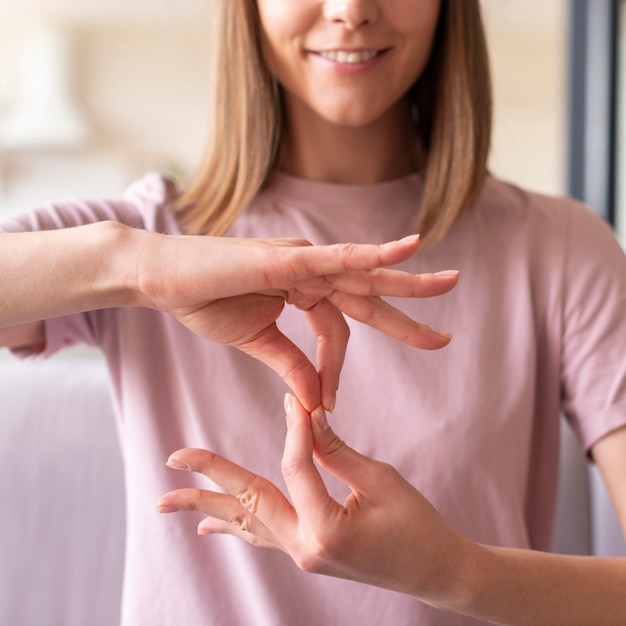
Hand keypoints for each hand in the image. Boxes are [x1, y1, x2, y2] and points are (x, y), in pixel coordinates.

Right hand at [139, 233, 457, 411]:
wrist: (160, 279)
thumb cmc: (203, 301)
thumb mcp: (256, 341)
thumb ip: (290, 364)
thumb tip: (315, 399)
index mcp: (302, 290)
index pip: (337, 330)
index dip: (335, 369)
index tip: (328, 404)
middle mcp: (309, 270)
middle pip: (368, 295)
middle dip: (408, 313)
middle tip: (445, 336)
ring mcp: (300, 259)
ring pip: (363, 272)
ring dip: (407, 279)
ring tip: (447, 284)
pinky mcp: (286, 255)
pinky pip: (337, 256)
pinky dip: (372, 254)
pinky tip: (408, 250)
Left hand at [157, 395, 475, 607]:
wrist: (438, 572)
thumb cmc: (418, 526)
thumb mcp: (380, 481)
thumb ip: (335, 451)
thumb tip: (303, 416)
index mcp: (326, 532)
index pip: (295, 467)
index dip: (296, 427)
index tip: (298, 398)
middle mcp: (305, 550)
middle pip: (248, 503)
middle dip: (209, 479)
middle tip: (174, 457)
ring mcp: (303, 556)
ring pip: (248, 524)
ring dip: (209, 506)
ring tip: (167, 502)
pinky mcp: (307, 553)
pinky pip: (262, 536)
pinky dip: (236, 525)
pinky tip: (208, 526)